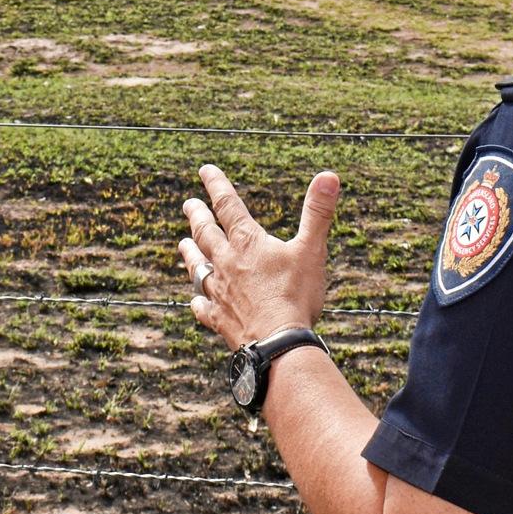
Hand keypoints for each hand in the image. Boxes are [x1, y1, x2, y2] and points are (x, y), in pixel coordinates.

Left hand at [179, 164, 337, 348]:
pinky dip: (199, 300)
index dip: (216, 185)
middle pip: (207, 233)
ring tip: (183, 243)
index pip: (228, 206)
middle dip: (197, 216)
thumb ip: (318, 213)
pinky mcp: (219, 319)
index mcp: (248, 243)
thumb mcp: (311, 249)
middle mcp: (227, 263)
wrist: (277, 343)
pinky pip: (203, 307)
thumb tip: (329, 175)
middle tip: (189, 204)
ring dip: (190, 253)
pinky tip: (195, 299)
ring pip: (198, 267)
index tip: (204, 170)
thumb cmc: (295, 295)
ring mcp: (220, 292)